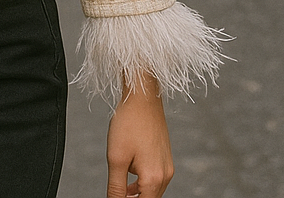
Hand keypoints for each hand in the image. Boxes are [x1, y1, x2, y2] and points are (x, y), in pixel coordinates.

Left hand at [106, 72, 173, 197]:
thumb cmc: (129, 122)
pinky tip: (129, 171)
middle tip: (116, 193)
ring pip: (151, 190)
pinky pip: (154, 177)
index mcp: (154, 179)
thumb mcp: (116, 158)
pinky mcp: (164, 156)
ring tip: (120, 186)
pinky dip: (142, 180)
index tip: (116, 196)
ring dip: (137, 192)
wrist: (142, 96)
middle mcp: (165, 175)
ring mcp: (167, 165)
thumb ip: (116, 187)